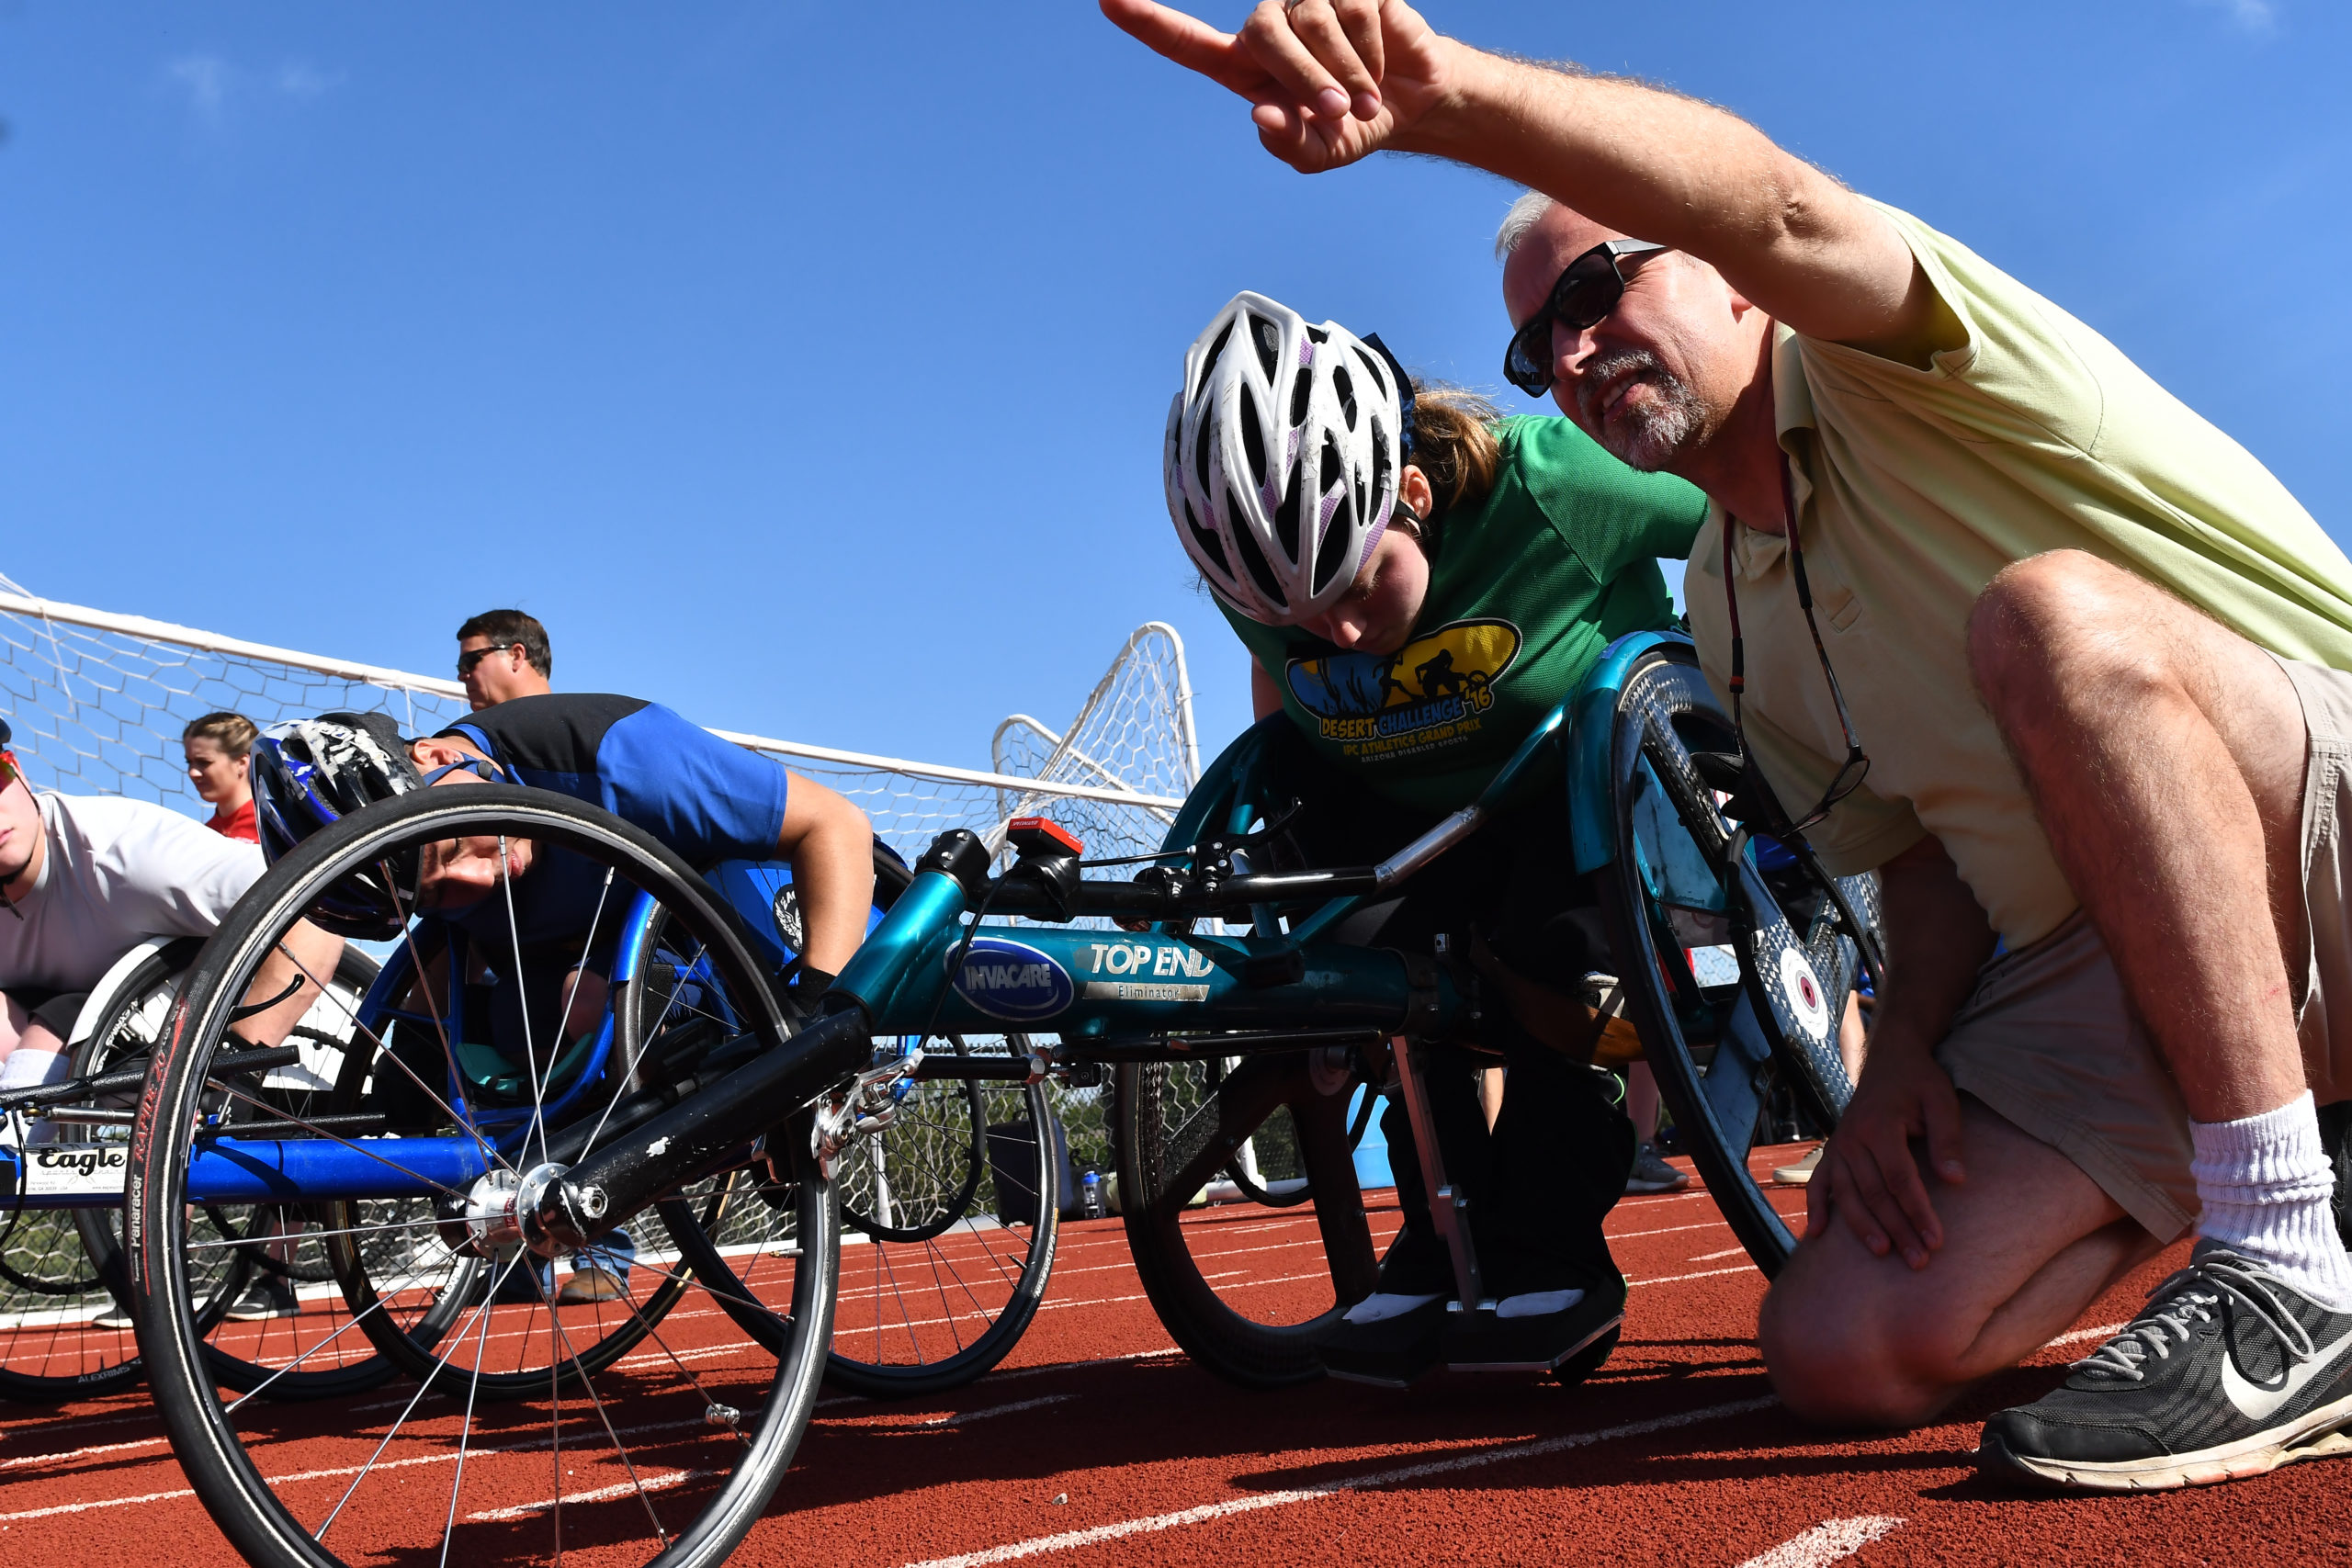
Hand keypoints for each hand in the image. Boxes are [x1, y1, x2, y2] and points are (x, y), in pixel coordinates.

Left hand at [1100, 0, 1454, 172]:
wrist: (1409, 101)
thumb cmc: (1351, 125)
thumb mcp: (1318, 152)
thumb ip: (1287, 143)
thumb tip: (1259, 114)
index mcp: (1242, 65)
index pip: (1184, 41)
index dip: (1146, 20)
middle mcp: (1266, 24)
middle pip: (1264, 33)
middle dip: (1305, 76)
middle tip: (1338, 111)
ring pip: (1312, 22)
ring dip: (1348, 72)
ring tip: (1366, 98)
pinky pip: (1353, 10)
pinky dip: (1372, 51)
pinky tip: (1380, 65)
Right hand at [1808, 1040, 1965, 1268]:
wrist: (1889, 1059)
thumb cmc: (1920, 1081)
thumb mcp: (1941, 1101)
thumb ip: (1947, 1139)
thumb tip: (1955, 1180)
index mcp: (1880, 1126)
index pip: (1900, 1180)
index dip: (1918, 1212)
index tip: (1936, 1241)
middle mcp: (1852, 1139)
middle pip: (1874, 1194)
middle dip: (1897, 1229)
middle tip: (1919, 1261)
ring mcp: (1838, 1145)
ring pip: (1847, 1195)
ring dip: (1863, 1227)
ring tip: (1883, 1253)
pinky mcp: (1832, 1150)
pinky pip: (1819, 1183)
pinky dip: (1815, 1207)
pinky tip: (1816, 1235)